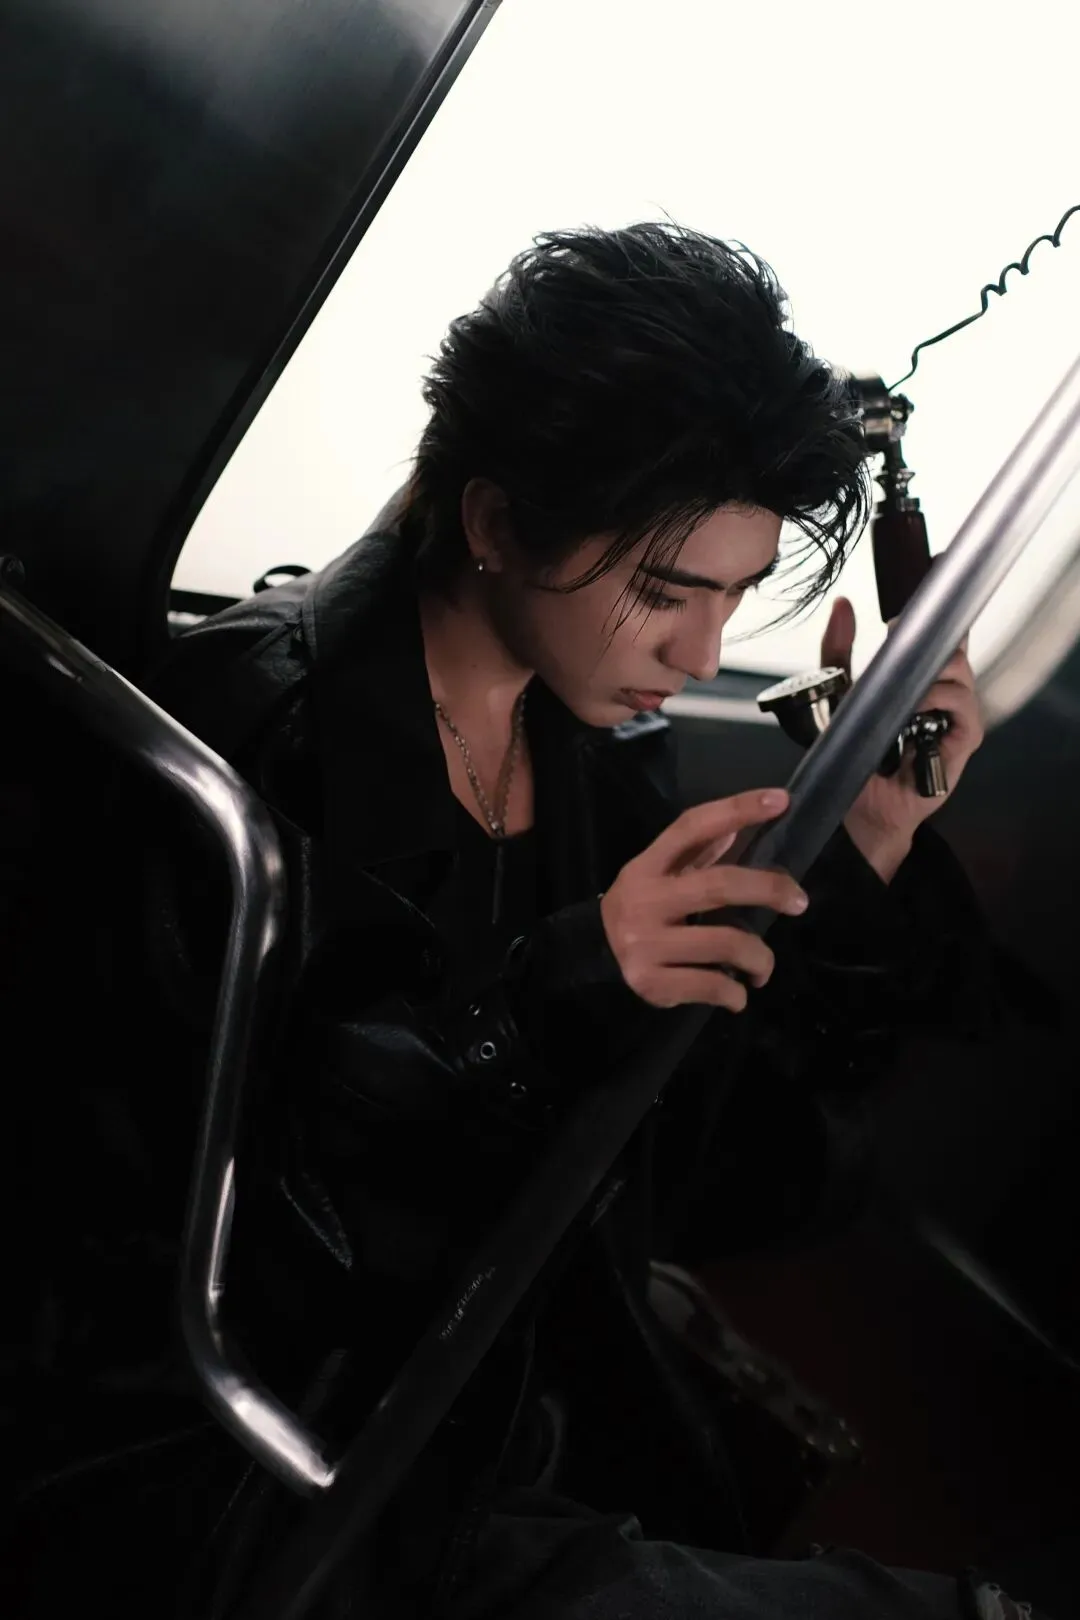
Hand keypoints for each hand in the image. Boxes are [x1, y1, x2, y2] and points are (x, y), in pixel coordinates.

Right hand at [600, 789, 808, 1011]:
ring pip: (726, 944)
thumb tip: (741, 826)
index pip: (693, 828)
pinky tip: (738, 992)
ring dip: (760, 957)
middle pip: (719, 886)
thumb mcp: (660, 873)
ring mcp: (645, 944)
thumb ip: (697, 853)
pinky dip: (736, 993)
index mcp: (647, 866)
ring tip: (763, 966)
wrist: (596, 950)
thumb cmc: (644, 905)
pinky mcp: (651, 983)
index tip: (779, 800)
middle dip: (769, 890)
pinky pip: (712, 985)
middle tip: (799, 901)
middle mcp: (644, 901)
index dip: (736, 809)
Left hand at [821, 596, 984, 881]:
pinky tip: (915, 704)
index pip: (939, 635)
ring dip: (932, 669)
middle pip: (953, 648)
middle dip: (929, 634)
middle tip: (897, 632)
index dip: (939, 607)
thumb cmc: (853, 755)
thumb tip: (842, 606)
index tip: (932, 573)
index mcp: (919, 679)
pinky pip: (962, 711)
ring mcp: (954, 718)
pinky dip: (938, 701)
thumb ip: (838, 652)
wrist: (856, 808)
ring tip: (902, 674)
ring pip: (960, 674)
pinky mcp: (961, 743)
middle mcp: (942, 694)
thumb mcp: (837, 694)